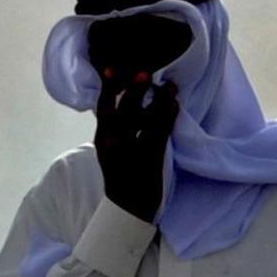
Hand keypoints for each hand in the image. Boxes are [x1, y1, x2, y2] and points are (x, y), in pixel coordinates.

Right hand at [94, 71, 179, 222]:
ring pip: (145, 119)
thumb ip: (112, 131)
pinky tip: (175, 105)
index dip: (107, 87)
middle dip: (133, 90)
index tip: (111, 69)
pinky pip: (161, 131)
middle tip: (145, 73)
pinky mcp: (151, 157)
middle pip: (122, 110)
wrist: (129, 208)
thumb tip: (122, 106)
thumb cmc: (121, 177)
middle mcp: (113, 143)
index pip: (102, 107)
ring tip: (169, 86)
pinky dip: (169, 115)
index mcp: (101, 139)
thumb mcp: (109, 152)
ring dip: (158, 100)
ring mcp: (131, 150)